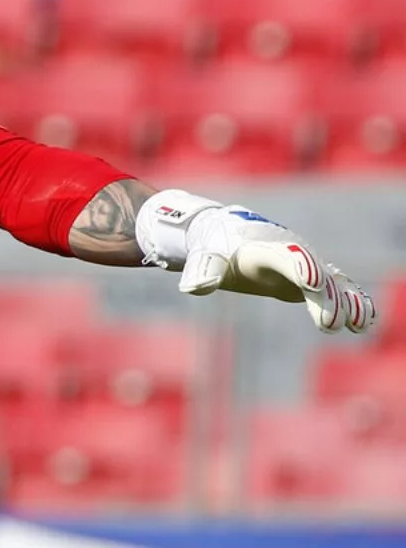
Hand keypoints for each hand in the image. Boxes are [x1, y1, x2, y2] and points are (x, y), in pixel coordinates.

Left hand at [178, 206, 375, 333]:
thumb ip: (202, 270)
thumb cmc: (215, 247)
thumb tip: (193, 287)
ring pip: (333, 280)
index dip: (301, 266)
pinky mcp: (312, 276)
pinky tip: (364, 322)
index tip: (312, 284)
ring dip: (347, 301)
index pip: (288, 254)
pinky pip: (338, 286)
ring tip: (358, 325)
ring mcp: (305, 263)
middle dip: (326, 297)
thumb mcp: (204, 257)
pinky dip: (353, 300)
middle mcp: (291, 253)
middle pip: (316, 272)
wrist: (227, 233)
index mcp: (264, 248)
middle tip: (329, 324)